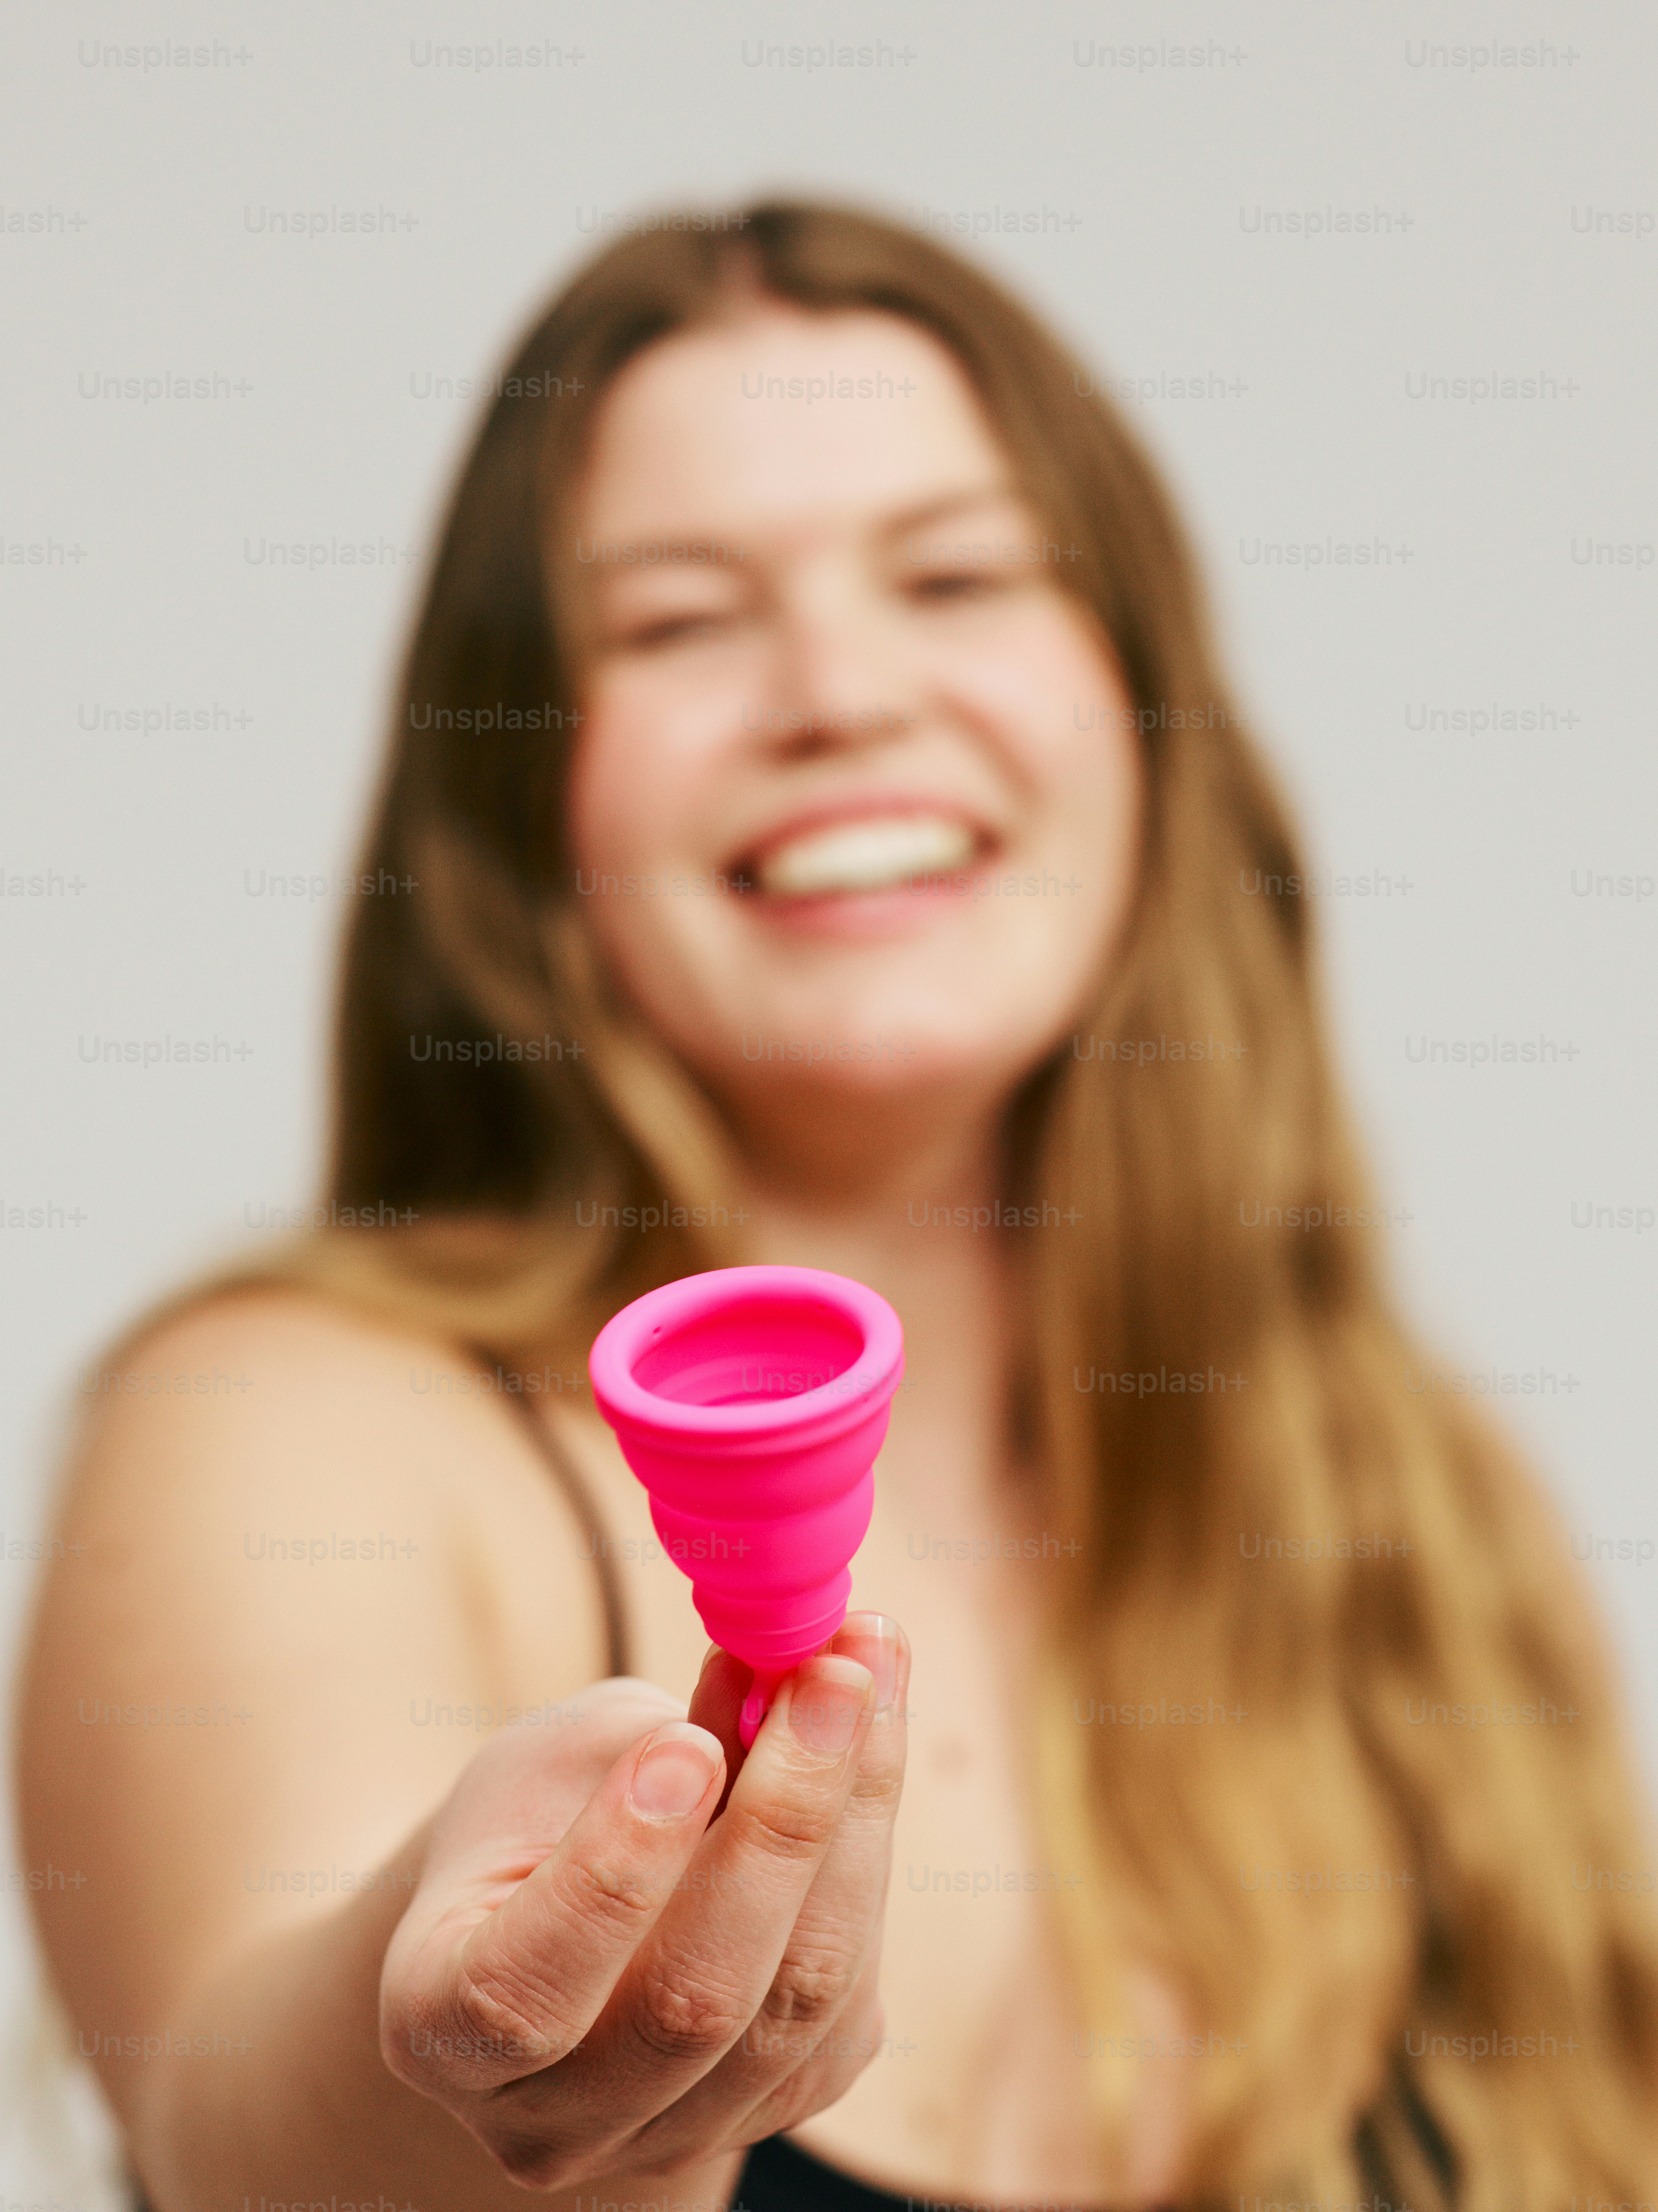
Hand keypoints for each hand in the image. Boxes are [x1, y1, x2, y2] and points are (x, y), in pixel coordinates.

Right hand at [379, 1612, 907, 2187]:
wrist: (558, 1925)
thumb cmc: (530, 1827)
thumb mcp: (546, 1763)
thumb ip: (646, 1739)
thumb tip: (776, 1674)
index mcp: (438, 2028)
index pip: (523, 1991)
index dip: (615, 1872)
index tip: (685, 1745)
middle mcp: (550, 2120)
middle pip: (694, 2002)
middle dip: (782, 1819)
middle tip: (830, 1674)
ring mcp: (673, 2135)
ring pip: (801, 1999)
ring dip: (855, 1815)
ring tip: (872, 1665)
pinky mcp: (781, 2106)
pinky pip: (850, 1990)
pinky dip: (869, 1848)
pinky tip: (871, 1737)